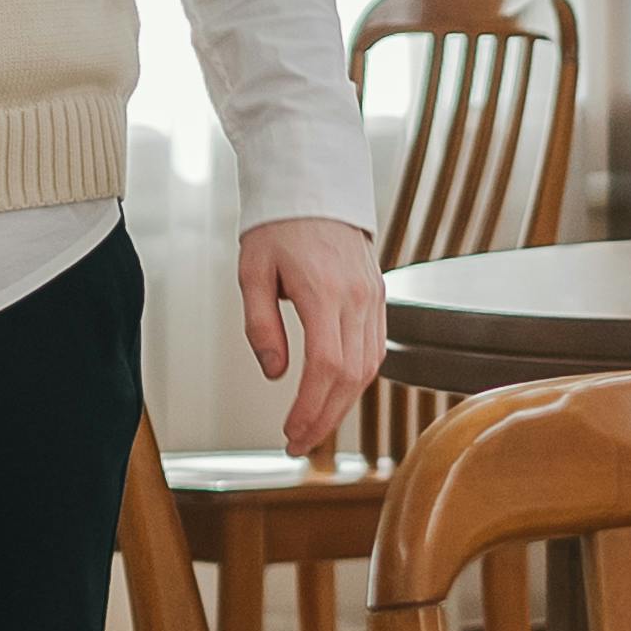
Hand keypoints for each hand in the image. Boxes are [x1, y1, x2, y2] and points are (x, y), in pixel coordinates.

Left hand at [241, 215, 386, 460]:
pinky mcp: (377, 297)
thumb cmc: (279, 226)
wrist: (314, 187)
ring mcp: (373, 298)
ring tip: (315, 427)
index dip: (310, 408)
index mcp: (325, 292)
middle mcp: (357, 297)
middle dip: (325, 418)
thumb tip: (276, 371)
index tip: (291, 432)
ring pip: (369, 367)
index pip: (325, 366)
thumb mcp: (253, 273)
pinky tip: (336, 394)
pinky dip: (357, 379)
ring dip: (343, 404)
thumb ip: (261, 326)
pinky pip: (376, 348)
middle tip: (299, 444)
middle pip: (351, 376)